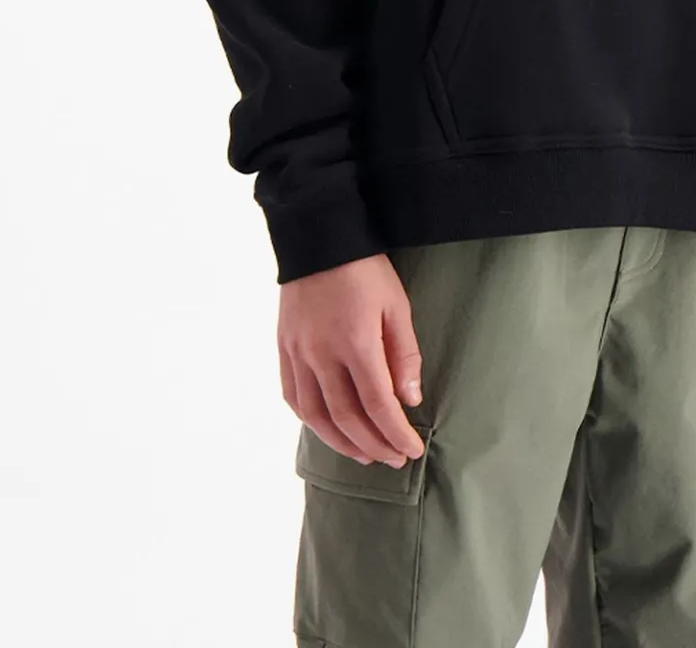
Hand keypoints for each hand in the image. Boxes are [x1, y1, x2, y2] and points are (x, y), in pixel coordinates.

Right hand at [279, 253, 426, 467]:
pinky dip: (311, 421)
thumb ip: (404, 354)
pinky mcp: (283, 348)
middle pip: (347, 418)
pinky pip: (293, 397)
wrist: (318, 237)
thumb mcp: (396, 304)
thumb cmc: (364, 269)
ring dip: (342, 443)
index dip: (396, 433)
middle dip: (374, 444)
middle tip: (394, 458)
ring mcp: (298, 354)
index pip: (379, 405)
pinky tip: (327, 429)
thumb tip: (410, 399)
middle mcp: (322, 355)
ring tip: (364, 454)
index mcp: (356, 343)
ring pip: (317, 416)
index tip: (412, 450)